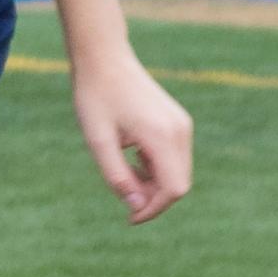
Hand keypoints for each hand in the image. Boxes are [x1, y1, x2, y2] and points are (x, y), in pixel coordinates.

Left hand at [71, 49, 192, 223]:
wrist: (105, 60)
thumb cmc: (96, 98)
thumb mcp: (98, 141)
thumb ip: (116, 176)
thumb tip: (134, 206)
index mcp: (162, 135)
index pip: (173, 188)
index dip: (153, 209)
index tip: (130, 217)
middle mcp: (179, 130)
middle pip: (179, 183)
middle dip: (153, 198)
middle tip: (122, 193)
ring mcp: (181, 124)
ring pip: (177, 171)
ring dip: (153, 182)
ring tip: (123, 171)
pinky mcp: (177, 121)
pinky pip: (174, 157)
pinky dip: (156, 167)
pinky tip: (132, 157)